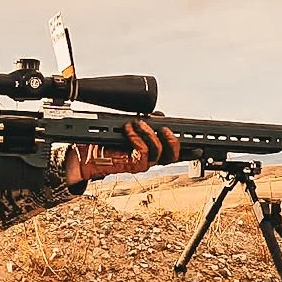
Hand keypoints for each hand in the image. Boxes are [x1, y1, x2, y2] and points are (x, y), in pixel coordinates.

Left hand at [66, 119, 181, 183]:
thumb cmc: (100, 143)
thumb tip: (157, 116)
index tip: (198, 147)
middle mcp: (147, 160)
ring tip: (138, 123)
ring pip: (159, 154)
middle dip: (173, 141)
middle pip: (172, 156)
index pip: (172, 152)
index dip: (187, 151)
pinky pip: (143, 154)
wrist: (82, 156)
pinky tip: (129, 130)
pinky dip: (137, 138)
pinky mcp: (130, 166)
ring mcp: (139, 164)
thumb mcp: (125, 129)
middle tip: (165, 128)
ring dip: (150, 135)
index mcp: (149, 152)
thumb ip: (142, 124)